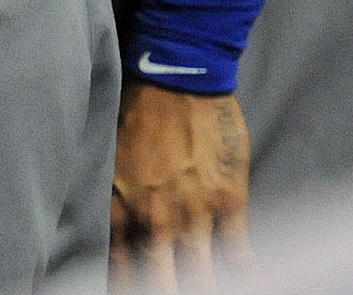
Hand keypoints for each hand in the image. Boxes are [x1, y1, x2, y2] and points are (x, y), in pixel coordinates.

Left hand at [111, 80, 249, 287]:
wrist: (175, 79)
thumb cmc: (136, 111)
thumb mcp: (110, 158)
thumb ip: (114, 197)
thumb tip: (111, 226)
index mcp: (119, 204)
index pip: (118, 262)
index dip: (124, 282)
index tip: (130, 287)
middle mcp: (154, 215)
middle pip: (157, 276)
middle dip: (160, 289)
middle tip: (163, 291)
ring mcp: (194, 211)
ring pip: (198, 271)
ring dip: (202, 285)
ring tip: (204, 288)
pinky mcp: (228, 201)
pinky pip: (238, 250)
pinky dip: (241, 268)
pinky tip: (242, 276)